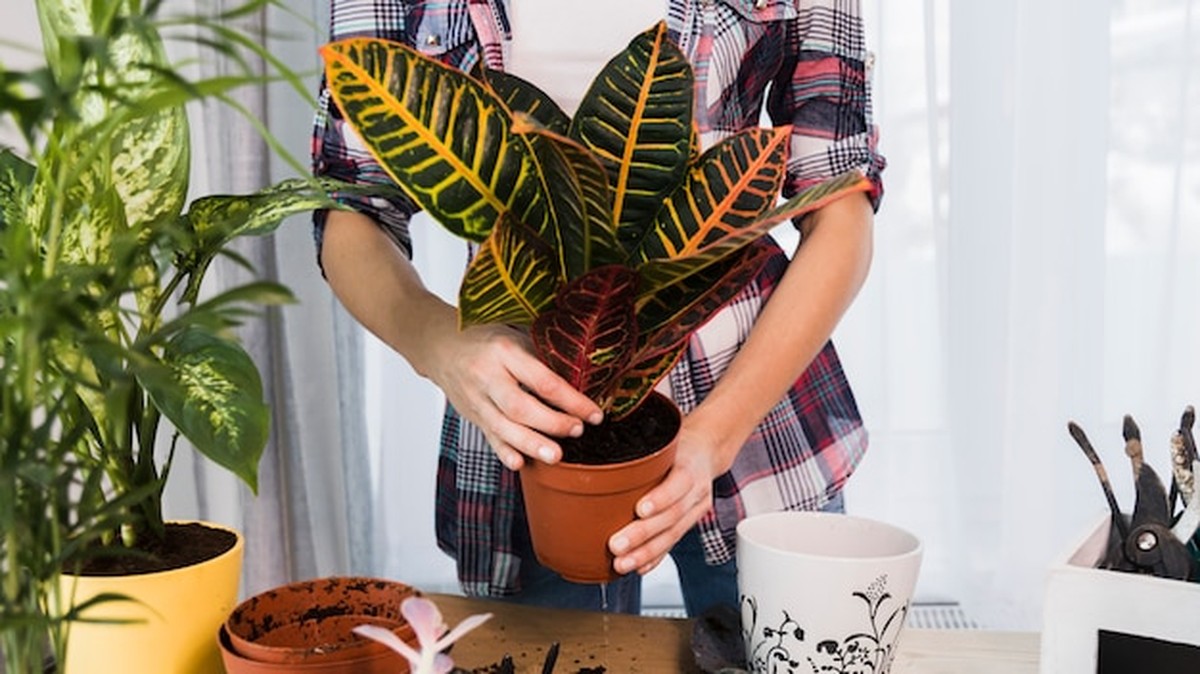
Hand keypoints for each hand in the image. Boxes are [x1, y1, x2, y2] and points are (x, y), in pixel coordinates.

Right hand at [425, 322, 603, 470]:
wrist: (441, 346)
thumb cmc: (486, 339)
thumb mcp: (516, 336)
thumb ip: (544, 355)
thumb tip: (585, 377)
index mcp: (505, 351)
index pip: (543, 381)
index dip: (572, 400)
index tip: (593, 413)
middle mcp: (487, 376)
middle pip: (520, 407)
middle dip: (552, 424)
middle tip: (577, 430)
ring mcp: (476, 399)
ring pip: (503, 427)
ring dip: (531, 445)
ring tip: (556, 456)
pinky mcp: (472, 415)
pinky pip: (488, 437)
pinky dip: (504, 452)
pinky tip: (520, 463)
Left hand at [607, 421, 720, 575]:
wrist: (707, 451)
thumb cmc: (679, 445)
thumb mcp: (664, 441)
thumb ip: (640, 455)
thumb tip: (598, 463)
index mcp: (689, 465)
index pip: (679, 482)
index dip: (661, 498)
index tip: (639, 510)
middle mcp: (696, 490)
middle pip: (672, 515)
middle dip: (643, 534)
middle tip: (616, 545)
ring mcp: (696, 509)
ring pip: (673, 534)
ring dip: (645, 553)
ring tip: (622, 563)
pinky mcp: (691, 522)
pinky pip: (673, 543)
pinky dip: (655, 558)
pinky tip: (639, 568)